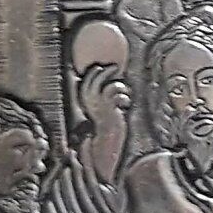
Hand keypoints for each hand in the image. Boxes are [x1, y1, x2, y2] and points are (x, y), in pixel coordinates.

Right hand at [76, 62, 131, 183]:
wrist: (106, 145)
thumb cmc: (106, 129)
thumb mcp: (102, 112)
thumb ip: (102, 100)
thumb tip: (107, 86)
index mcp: (86, 103)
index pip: (85, 82)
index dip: (94, 73)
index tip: (102, 68)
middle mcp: (91, 103)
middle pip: (95, 79)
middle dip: (106, 71)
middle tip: (116, 68)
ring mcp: (100, 106)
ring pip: (109, 86)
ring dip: (120, 87)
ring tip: (125, 93)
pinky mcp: (111, 110)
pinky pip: (118, 94)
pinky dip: (124, 97)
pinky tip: (126, 104)